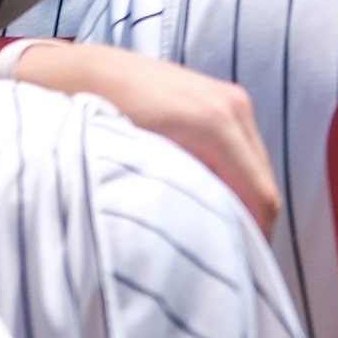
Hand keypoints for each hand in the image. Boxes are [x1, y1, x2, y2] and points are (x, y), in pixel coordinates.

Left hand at [7, 42, 281, 229]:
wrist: (73, 71)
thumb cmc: (93, 117)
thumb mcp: (134, 166)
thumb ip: (180, 201)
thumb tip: (207, 243)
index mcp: (216, 123)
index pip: (261, 198)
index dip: (254, 239)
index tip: (236, 266)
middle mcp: (233, 107)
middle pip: (264, 183)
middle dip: (248, 219)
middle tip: (222, 251)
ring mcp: (231, 98)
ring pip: (254, 167)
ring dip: (238, 196)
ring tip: (207, 221)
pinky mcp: (221, 96)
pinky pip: (240, 149)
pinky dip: (230, 174)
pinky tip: (199, 189)